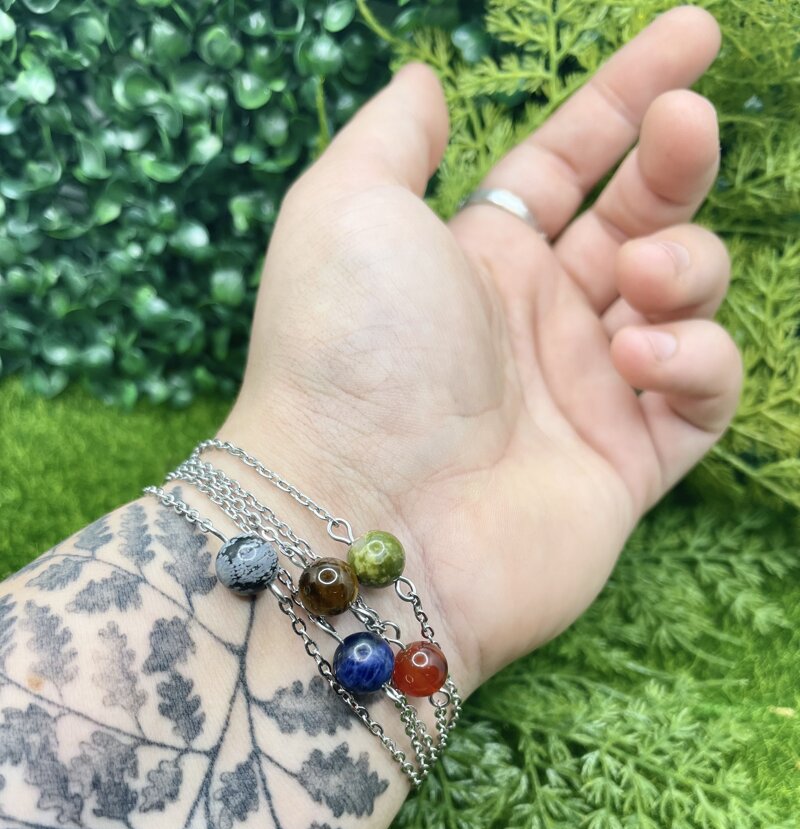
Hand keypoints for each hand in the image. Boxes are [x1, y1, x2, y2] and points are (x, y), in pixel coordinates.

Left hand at [218, 6, 739, 695]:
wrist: (363, 518)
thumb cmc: (344, 357)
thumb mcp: (343, 211)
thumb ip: (391, 138)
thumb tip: (425, 83)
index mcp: (476, 258)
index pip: (568, 161)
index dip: (628, 97)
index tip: (695, 35)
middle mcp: (534, 321)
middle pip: (640, 216)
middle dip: (677, 161)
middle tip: (686, 125)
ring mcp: (584, 393)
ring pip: (685, 299)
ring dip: (682, 265)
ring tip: (629, 284)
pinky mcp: (626, 465)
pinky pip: (703, 395)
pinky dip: (695, 358)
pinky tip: (636, 357)